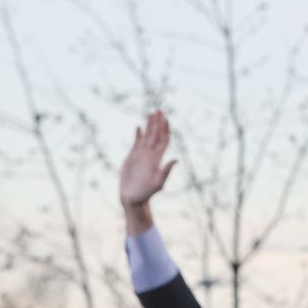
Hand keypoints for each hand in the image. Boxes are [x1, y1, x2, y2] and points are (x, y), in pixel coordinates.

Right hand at [119, 109, 175, 226]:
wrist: (133, 198)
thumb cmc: (146, 193)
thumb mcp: (158, 183)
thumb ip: (166, 171)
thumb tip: (176, 159)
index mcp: (157, 159)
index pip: (163, 140)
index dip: (165, 129)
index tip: (166, 118)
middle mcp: (150, 155)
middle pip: (155, 135)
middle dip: (157, 122)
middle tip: (159, 109)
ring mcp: (141, 156)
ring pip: (146, 137)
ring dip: (149, 125)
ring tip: (151, 113)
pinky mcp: (132, 158)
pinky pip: (136, 143)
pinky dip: (138, 134)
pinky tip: (139, 127)